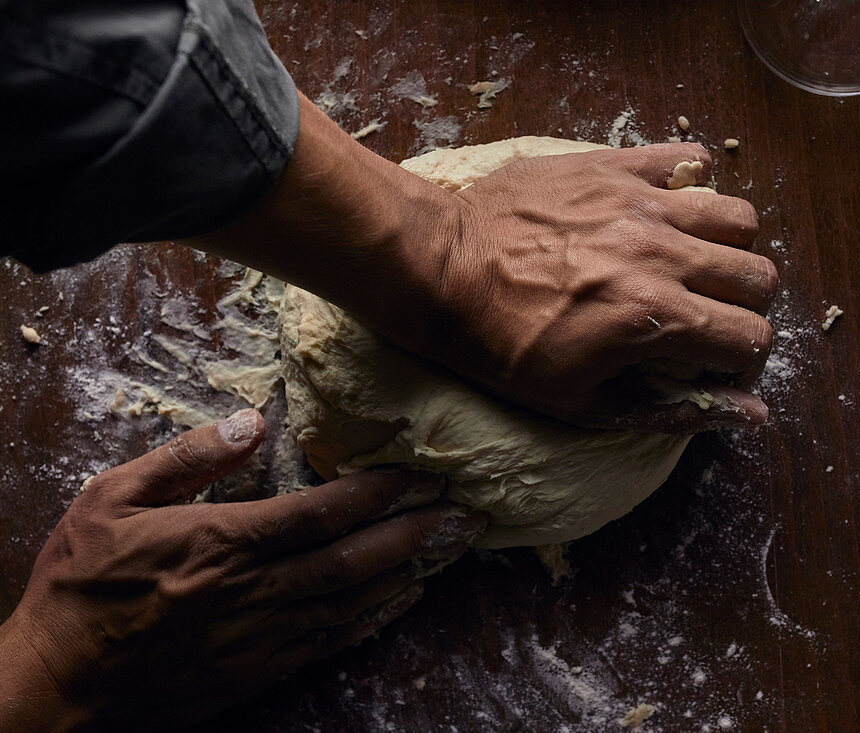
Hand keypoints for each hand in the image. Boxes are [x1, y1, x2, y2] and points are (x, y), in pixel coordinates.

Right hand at [0, 410, 486, 730]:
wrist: (54, 686)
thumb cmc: (78, 587)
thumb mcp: (110, 500)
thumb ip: (186, 458)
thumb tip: (253, 420)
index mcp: (221, 542)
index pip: (320, 512)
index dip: (378, 491)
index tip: (419, 473)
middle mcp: (252, 591)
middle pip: (354, 559)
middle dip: (416, 532)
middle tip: (464, 513)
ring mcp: (259, 637)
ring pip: (353, 603)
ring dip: (408, 573)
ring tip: (450, 551)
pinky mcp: (256, 671)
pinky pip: (331, 643)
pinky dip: (373, 620)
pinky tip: (401, 602)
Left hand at [403, 145, 776, 429]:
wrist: (438, 271)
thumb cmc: (500, 348)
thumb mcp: (580, 403)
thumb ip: (672, 409)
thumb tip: (752, 413)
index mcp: (654, 318)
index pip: (751, 337)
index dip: (740, 359)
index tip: (712, 362)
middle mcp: (660, 255)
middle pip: (758, 276)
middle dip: (742, 306)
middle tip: (704, 315)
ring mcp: (639, 203)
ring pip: (737, 217)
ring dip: (727, 248)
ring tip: (690, 262)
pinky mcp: (612, 167)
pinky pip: (686, 160)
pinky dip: (692, 185)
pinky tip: (667, 210)